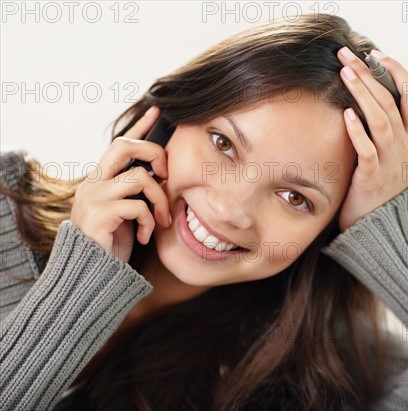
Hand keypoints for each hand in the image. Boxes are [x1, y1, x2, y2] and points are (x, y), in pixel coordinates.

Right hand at [69, 106, 170, 262]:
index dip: (140, 126)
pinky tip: (146, 236)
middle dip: (153, 153)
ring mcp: (94, 198)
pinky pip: (137, 206)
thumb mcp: (128, 212)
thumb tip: (163, 176)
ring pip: (139, 177)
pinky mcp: (99, 215)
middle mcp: (93, 183)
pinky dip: (149, 221)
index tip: (157, 110)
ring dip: (160, 198)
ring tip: (162, 220)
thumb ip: (138, 192)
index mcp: (101, 179)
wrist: (91, 274)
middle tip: (167, 174)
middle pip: (124, 146)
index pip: (120, 144)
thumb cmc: (112, 242)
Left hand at [336, 47, 407, 231]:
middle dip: (369, 74)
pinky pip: (367, 151)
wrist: (381, 227)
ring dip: (363, 94)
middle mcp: (407, 146)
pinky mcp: (373, 178)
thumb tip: (372, 98)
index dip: (398, 71)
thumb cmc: (382, 187)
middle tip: (347, 56)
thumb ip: (391, 130)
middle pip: (392, 101)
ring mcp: (392, 162)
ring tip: (345, 74)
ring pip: (381, 120)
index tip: (377, 55)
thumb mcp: (395, 156)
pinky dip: (358, 131)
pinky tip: (346, 114)